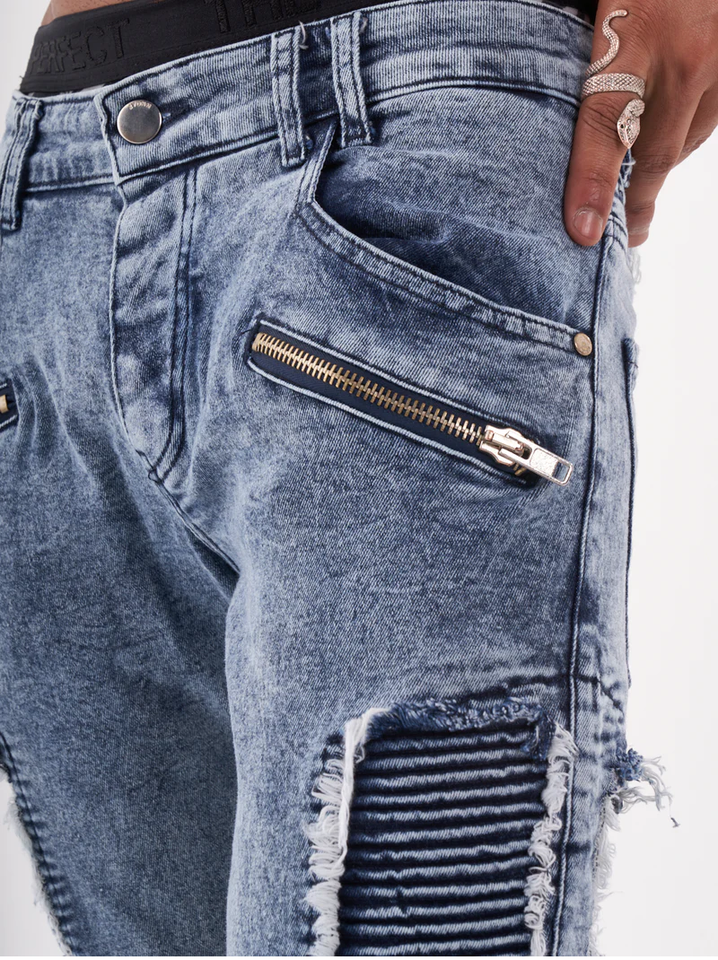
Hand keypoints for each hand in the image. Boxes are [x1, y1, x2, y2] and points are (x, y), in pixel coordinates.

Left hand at [564, 0, 717, 246]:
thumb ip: (591, 44)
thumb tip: (567, 89)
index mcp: (637, 33)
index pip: (605, 124)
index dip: (592, 183)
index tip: (584, 234)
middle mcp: (687, 56)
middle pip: (654, 151)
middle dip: (635, 199)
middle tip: (620, 234)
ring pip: (687, 140)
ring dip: (661, 165)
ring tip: (638, 194)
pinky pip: (713, 118)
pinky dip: (688, 134)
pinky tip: (669, 137)